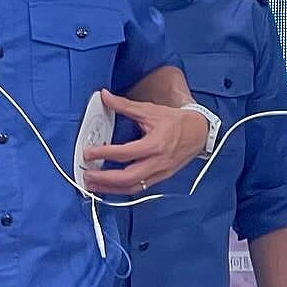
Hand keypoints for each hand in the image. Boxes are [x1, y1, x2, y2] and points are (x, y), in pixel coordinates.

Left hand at [81, 91, 207, 194]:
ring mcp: (160, 172)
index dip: (104, 153)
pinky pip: (140, 188)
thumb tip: (105, 96)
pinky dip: (122, 190)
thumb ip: (125, 105)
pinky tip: (110, 187)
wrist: (200, 132)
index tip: (88, 153)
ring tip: (93, 185)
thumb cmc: (176, 122)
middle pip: (128, 177)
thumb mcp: (150, 110)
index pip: (125, 153)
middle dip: (104, 179)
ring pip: (133, 188)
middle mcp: (158, 162)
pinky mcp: (161, 178)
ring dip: (110, 189)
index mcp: (155, 144)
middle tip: (87, 175)